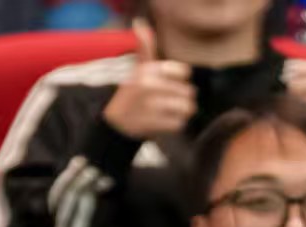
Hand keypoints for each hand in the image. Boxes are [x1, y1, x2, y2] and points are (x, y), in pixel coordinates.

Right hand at [103, 22, 197, 139]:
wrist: (116, 121)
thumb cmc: (132, 92)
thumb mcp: (138, 68)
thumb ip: (145, 48)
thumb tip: (140, 22)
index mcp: (148, 70)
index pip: (185, 72)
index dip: (180, 80)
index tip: (169, 85)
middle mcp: (149, 85)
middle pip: (189, 92)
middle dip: (182, 99)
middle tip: (166, 102)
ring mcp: (152, 105)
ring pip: (187, 108)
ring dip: (180, 113)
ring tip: (167, 112)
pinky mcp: (155, 124)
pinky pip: (180, 124)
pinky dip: (174, 126)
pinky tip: (162, 122)